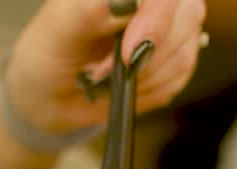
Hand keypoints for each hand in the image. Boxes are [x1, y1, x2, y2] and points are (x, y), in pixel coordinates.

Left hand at [7, 0, 206, 134]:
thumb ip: (90, 11)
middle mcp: (154, 0)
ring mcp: (171, 26)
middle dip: (143, 58)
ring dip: (141, 78)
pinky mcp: (176, 57)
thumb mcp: (59, 30)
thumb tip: (125, 1)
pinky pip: (178, 79)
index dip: (156, 20)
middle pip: (187, 16)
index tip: (128, 55)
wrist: (50, 92)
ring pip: (183, 54)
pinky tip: (122, 86)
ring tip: (106, 78)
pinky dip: (146, 91)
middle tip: (101, 71)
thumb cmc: (49, 52)